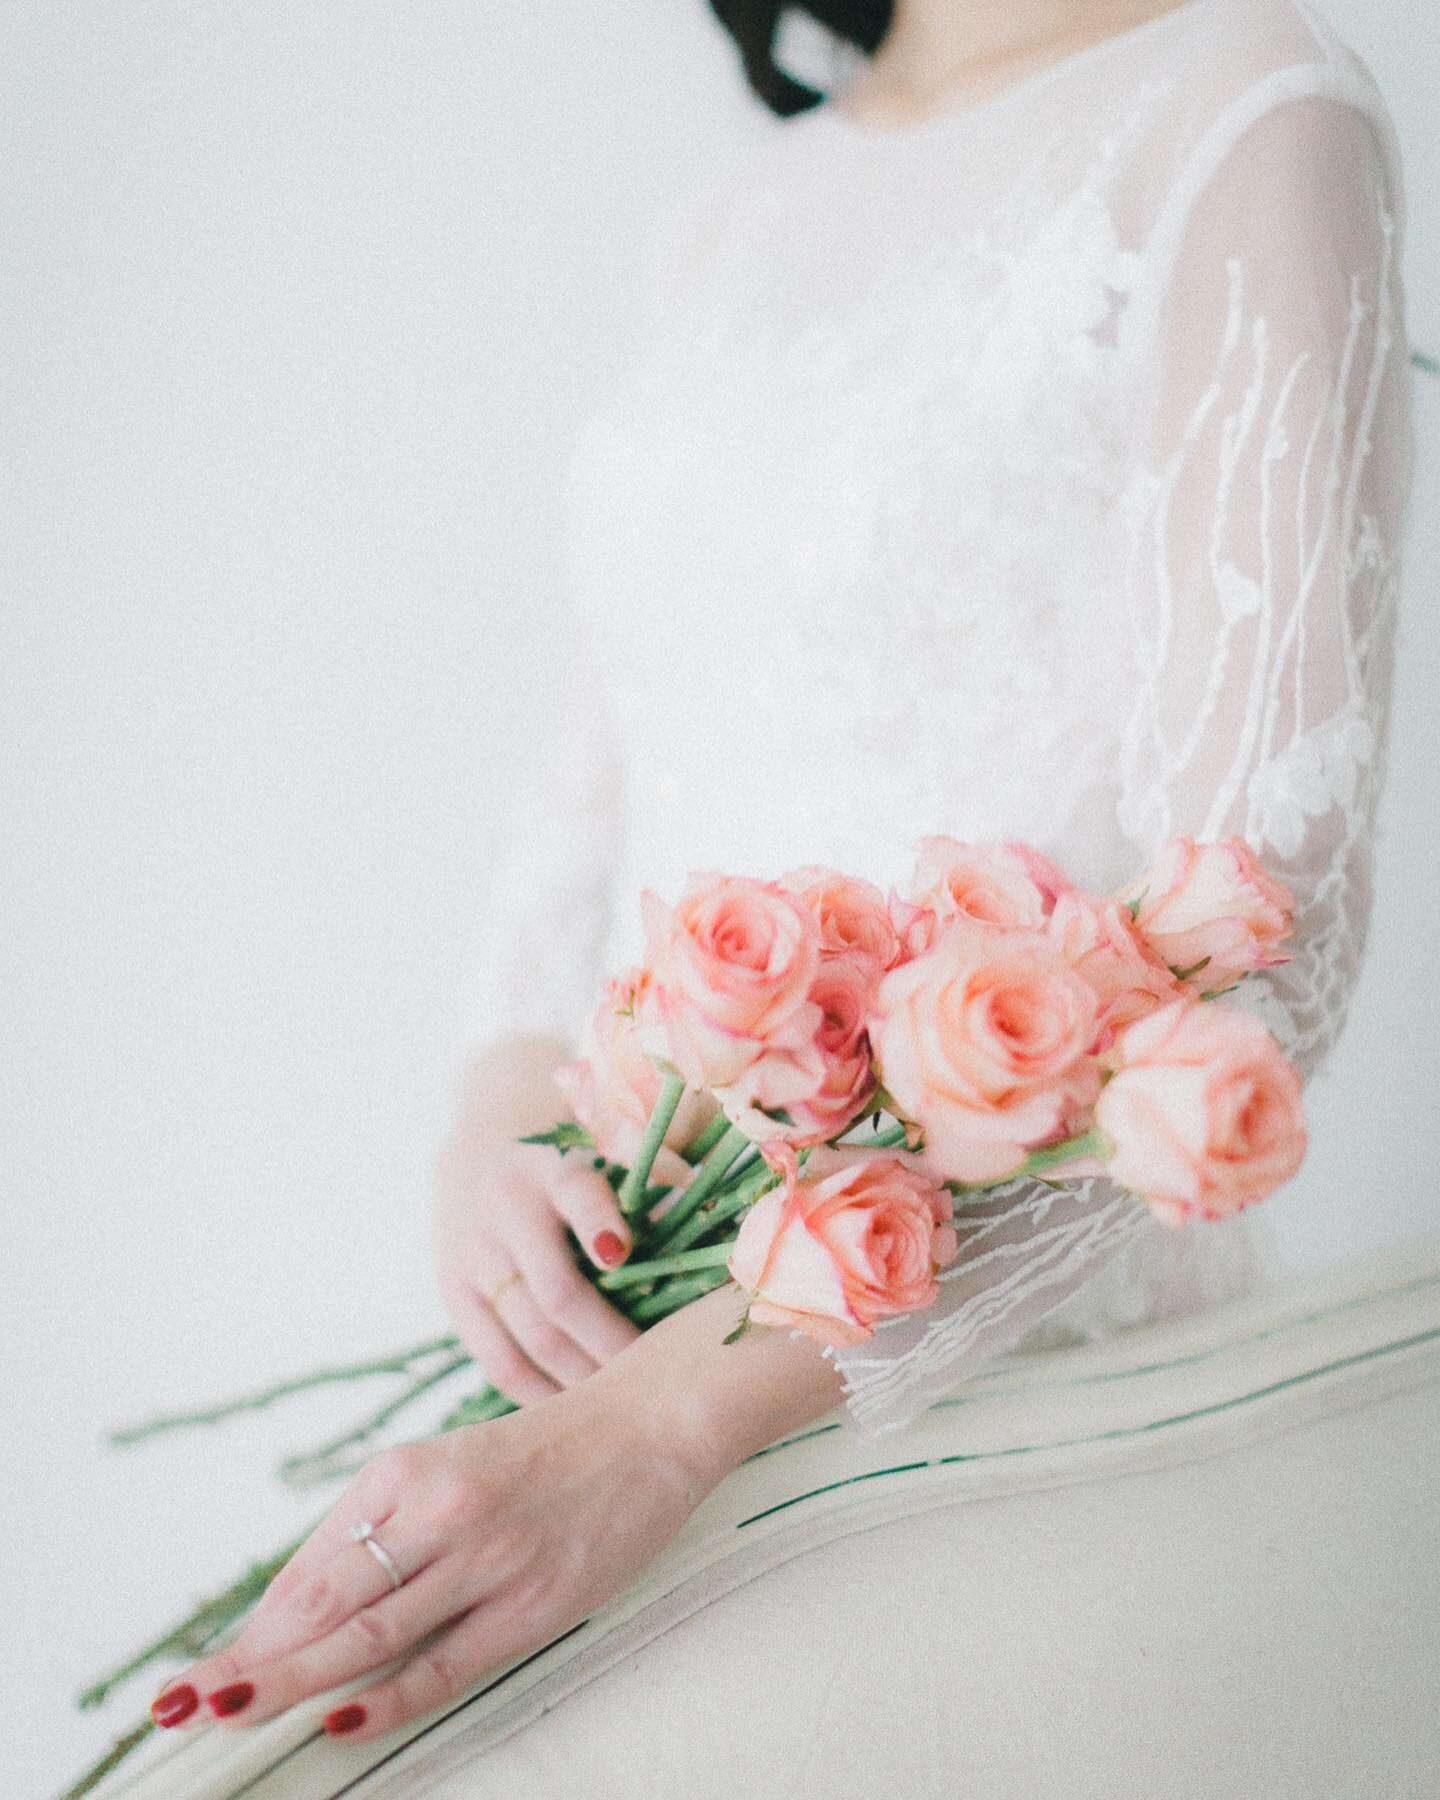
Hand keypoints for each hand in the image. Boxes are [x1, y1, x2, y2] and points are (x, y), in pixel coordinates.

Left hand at [157, 1368, 714, 1742]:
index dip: (251, 1629)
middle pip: (322, 1602)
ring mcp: (485, 1556)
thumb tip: (307, 1608)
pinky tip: (340, 1721)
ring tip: (230, 1715)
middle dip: (247, 1660)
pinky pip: (446, 1661)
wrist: (648, 1422)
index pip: (308, 1569)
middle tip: (183, 1703)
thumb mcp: (451, 1468)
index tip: (203, 1672)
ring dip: (291, 1681)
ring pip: (368, 1634)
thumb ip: (385, 1530)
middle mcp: (435, 1508)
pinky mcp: (533, 1599)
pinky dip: (388, 1696)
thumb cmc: (546, 1452)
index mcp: (405, 1471)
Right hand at [434, 1134, 640, 1405]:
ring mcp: (473, 1257)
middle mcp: (507, 1210)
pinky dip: (539, 1395)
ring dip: (582, 1379)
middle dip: (613, 1342)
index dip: (600, 1224)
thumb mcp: (603, 1144)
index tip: (624, 1257)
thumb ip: (647, 1170)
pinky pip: (497, 1362)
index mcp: (555, 1168)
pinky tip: (577, 1412)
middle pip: (559, 1293)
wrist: (478, 1148)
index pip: (578, 1194)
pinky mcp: (454, 1295)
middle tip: (662, 1378)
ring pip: (530, 1339)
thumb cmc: (569, 1160)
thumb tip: (694, 1189)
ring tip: (629, 1408)